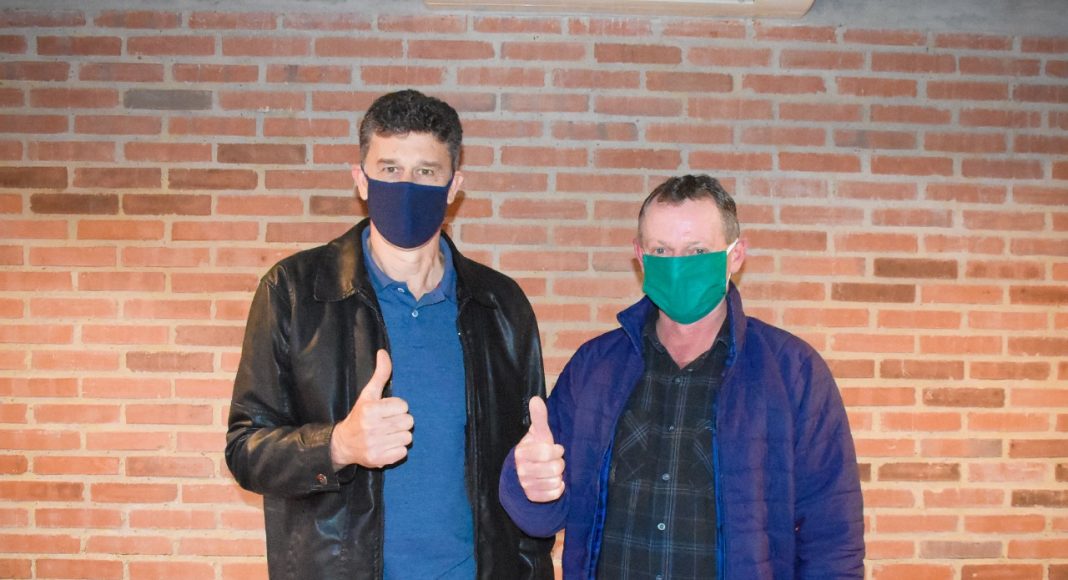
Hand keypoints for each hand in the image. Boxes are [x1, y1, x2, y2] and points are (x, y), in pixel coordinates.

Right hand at [329, 350, 412, 469]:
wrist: (343, 444)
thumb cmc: (359, 416)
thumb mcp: (368, 394)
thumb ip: (380, 374)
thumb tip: (383, 352)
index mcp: (370, 410)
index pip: (404, 406)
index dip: (397, 408)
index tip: (386, 411)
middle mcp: (371, 428)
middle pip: (408, 421)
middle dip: (400, 421)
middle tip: (388, 423)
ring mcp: (375, 445)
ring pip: (407, 437)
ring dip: (400, 435)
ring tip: (387, 434)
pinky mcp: (378, 459)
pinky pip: (403, 452)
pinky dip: (397, 449)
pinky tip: (386, 445)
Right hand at [514, 396, 564, 501]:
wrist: (527, 470)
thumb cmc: (536, 448)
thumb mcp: (539, 433)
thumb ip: (539, 417)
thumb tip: (535, 399)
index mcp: (521, 452)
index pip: (546, 452)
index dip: (556, 450)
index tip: (555, 449)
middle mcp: (521, 470)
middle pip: (553, 469)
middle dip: (559, 464)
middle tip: (555, 461)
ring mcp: (525, 484)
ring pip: (555, 482)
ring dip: (559, 476)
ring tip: (553, 471)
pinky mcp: (531, 496)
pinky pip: (553, 494)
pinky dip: (558, 488)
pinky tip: (554, 482)